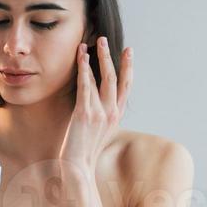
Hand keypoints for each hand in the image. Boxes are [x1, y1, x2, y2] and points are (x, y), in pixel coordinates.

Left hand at [60, 37, 132, 172]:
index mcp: (116, 116)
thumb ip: (101, 115)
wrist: (78, 167)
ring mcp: (99, 112)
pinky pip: (85, 85)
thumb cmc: (84, 150)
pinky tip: (81, 57)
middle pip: (115, 78)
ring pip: (100, 78)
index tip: (128, 51)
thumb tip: (97, 101)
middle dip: (110, 57)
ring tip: (91, 43)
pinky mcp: (85, 113)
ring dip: (95, 58)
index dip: (128, 67)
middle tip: (104, 40)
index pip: (126, 86)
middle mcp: (111, 112)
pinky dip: (84, 69)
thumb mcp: (98, 131)